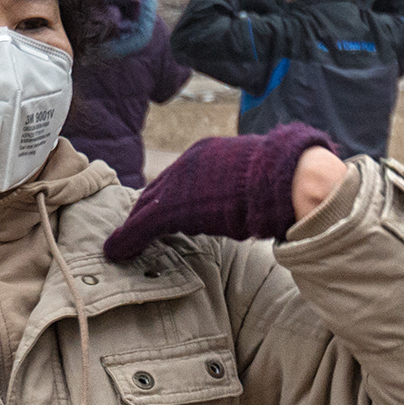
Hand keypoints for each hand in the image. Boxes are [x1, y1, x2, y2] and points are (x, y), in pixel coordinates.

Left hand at [103, 123, 339, 262]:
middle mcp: (188, 163)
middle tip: (132, 233)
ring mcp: (178, 184)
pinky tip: (117, 251)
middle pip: (155, 191)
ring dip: (133, 228)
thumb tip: (266, 196)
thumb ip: (246, 186)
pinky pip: (141, 225)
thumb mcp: (259, 178)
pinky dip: (127, 239)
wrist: (285, 180)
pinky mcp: (171, 208)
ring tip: (122, 244)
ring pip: (144, 208)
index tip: (156, 215)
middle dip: (143, 213)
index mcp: (209, 153)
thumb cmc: (284, 182)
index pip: (177, 178)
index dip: (165, 198)